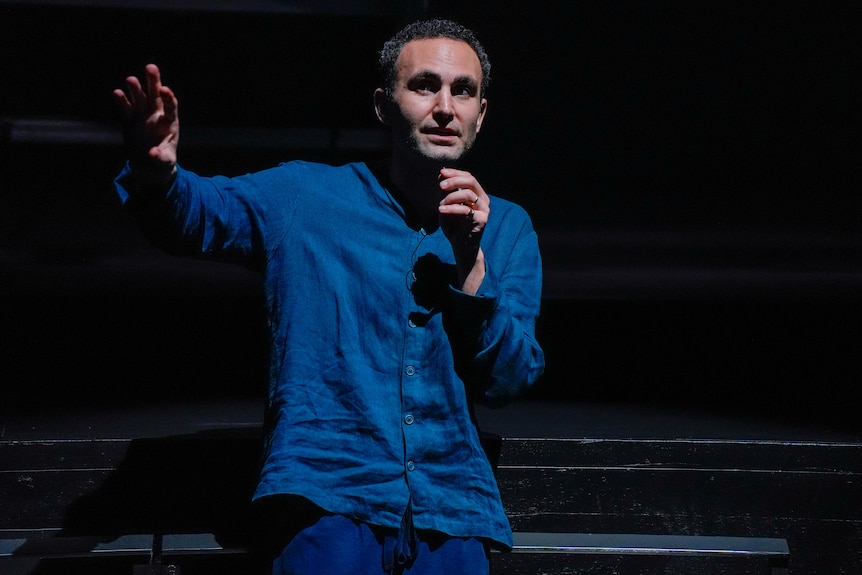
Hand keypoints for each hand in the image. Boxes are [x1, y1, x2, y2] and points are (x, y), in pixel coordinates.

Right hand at [113, 64, 178, 183]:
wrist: (148, 164)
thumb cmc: (162, 161)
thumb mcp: (165, 161)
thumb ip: (160, 157)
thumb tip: (152, 154)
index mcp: (170, 122)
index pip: (171, 106)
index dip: (168, 98)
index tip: (165, 90)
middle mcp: (156, 115)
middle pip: (156, 95)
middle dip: (153, 81)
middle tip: (150, 67)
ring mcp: (143, 115)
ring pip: (139, 98)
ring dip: (135, 89)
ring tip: (130, 79)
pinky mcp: (130, 119)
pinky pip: (126, 108)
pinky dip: (122, 101)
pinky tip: (117, 92)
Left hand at [437, 167, 489, 292]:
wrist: (461, 246)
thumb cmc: (454, 226)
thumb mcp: (447, 205)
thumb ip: (445, 192)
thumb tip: (441, 175)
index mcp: (477, 194)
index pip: (468, 177)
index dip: (455, 173)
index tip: (441, 173)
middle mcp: (483, 199)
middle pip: (471, 181)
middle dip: (454, 180)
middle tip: (441, 185)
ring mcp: (484, 209)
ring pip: (468, 194)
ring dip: (451, 197)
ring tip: (440, 205)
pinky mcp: (482, 219)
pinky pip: (466, 209)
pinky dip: (451, 208)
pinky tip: (441, 210)